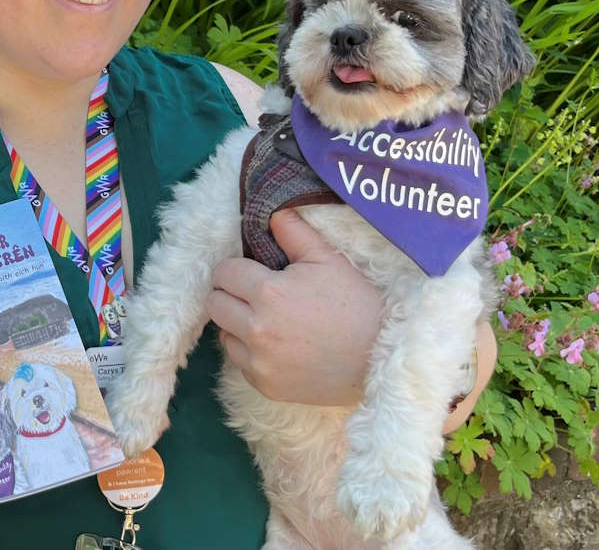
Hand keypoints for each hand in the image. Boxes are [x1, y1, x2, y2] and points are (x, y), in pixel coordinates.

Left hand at [206, 209, 383, 405]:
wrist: (383, 359)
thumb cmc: (357, 304)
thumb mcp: (327, 259)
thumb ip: (293, 232)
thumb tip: (271, 212)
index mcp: (268, 292)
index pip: (223, 273)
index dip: (236, 268)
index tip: (252, 271)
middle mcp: (256, 329)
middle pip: (215, 304)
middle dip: (230, 294)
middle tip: (255, 294)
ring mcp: (259, 362)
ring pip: (223, 335)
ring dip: (237, 325)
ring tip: (268, 321)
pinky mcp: (266, 386)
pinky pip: (241, 363)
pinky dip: (251, 353)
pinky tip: (278, 346)